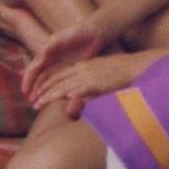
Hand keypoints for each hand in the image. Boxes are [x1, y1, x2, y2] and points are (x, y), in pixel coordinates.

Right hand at [22, 20, 106, 101]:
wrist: (94, 33)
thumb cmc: (77, 32)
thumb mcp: (61, 38)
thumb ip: (50, 47)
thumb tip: (39, 58)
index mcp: (46, 52)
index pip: (33, 68)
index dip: (28, 79)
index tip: (25, 90)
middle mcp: (51, 60)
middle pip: (39, 77)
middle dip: (34, 88)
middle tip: (31, 101)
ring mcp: (61, 66)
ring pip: (48, 81)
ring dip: (43, 91)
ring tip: (39, 102)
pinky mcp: (71, 69)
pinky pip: (60, 81)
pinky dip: (55, 89)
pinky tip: (54, 97)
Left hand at [28, 53, 143, 114]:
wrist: (136, 66)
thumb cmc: (122, 73)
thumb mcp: (101, 77)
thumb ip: (90, 86)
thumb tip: (80, 97)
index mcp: (84, 65)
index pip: (61, 73)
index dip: (49, 83)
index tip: (39, 92)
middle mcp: (83, 68)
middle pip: (58, 78)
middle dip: (44, 89)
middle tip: (33, 100)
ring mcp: (87, 75)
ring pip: (62, 85)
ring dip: (48, 95)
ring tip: (38, 103)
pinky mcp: (94, 82)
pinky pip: (76, 90)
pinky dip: (64, 96)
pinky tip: (57, 103)